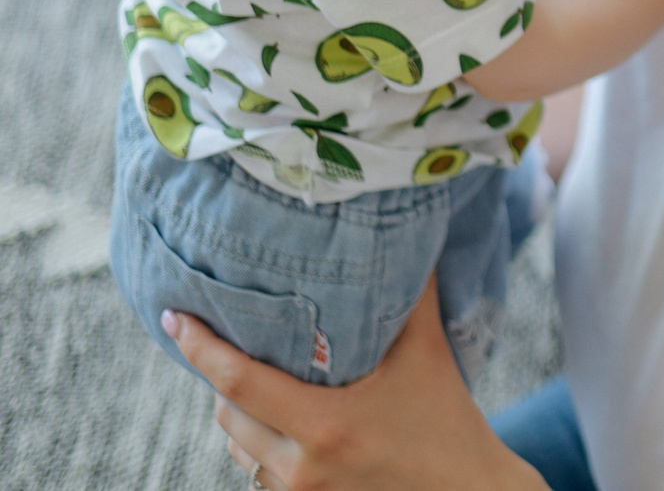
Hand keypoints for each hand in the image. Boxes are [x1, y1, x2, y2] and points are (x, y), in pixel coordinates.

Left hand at [164, 276, 538, 490]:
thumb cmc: (449, 421)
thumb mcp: (429, 353)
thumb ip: (413, 295)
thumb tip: (407, 235)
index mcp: (324, 425)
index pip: (236, 382)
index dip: (199, 347)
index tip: (175, 317)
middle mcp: (300, 465)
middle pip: (227, 414)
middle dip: (223, 375)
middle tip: (229, 337)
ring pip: (237, 445)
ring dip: (239, 410)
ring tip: (256, 376)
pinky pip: (257, 469)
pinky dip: (259, 441)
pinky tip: (281, 418)